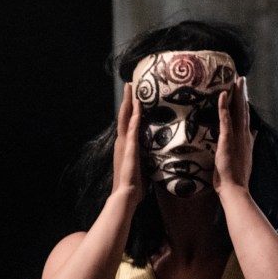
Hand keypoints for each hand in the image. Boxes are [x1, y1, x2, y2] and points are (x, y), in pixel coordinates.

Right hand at [112, 82, 145, 205]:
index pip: (126, 123)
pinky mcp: (130, 148)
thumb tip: (155, 156)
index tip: (133, 98)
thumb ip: (145, 158)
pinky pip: (132, 128)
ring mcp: (125, 144)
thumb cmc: (134, 185)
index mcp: (125, 146)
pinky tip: (137, 106)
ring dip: (128, 102)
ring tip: (130, 88)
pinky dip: (134, 116)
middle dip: (126, 100)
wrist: (126, 194)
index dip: (129, 110)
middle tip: (128, 84)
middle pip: (123, 115)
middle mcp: (122, 142)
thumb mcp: (141, 167)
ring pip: (125, 117)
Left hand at [213, 76, 254, 193]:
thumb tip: (254, 132)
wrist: (235, 189)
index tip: (244, 93)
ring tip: (237, 80)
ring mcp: (237, 137)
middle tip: (241, 79)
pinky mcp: (228, 139)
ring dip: (237, 94)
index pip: (246, 118)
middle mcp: (244, 136)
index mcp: (247, 140)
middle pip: (244, 110)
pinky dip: (224, 106)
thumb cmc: (237, 177)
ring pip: (238, 111)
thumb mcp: (244, 158)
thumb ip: (249, 144)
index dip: (245, 104)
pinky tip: (224, 94)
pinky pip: (225, 119)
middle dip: (243, 94)